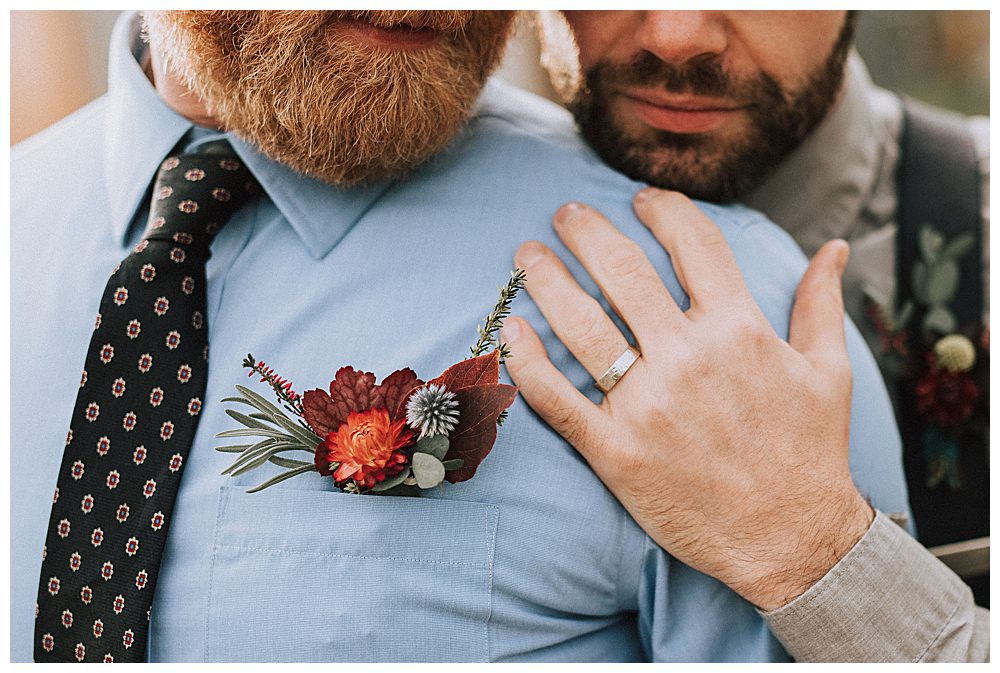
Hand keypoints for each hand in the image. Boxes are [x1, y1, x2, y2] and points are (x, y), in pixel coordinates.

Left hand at [501, 188, 873, 610]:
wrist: (793, 540)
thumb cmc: (813, 453)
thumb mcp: (830, 372)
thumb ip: (821, 303)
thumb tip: (836, 247)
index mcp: (741, 330)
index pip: (692, 242)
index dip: (661, 209)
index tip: (640, 200)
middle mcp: (688, 357)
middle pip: (621, 269)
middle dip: (585, 230)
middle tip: (564, 214)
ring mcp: (647, 404)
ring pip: (580, 323)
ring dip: (545, 279)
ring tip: (526, 255)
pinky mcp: (616, 450)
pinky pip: (557, 397)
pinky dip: (526, 361)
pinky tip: (510, 330)